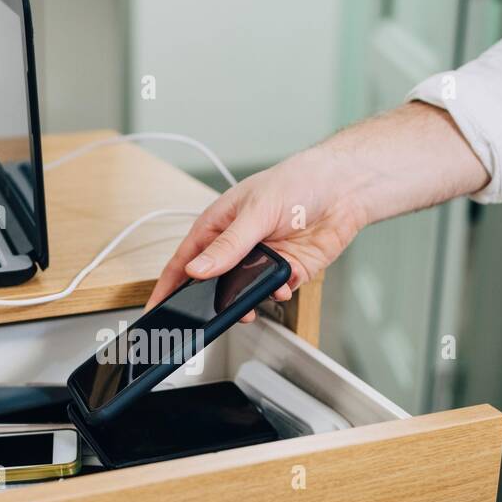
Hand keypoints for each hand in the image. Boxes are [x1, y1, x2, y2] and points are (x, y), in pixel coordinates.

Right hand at [144, 145, 361, 320]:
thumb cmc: (297, 181)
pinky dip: (276, 293)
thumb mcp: (255, 211)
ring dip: (245, 302)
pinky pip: (273, 292)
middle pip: (211, 284)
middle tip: (205, 319)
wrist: (345, 188)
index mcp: (218, 226)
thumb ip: (227, 245)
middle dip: (208, 303)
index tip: (156, 310)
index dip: (167, 287)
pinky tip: (282, 286)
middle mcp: (236, 246)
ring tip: (248, 307)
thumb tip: (197, 270)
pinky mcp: (286, 271)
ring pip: (241, 294)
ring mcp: (260, 261)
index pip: (184, 261)